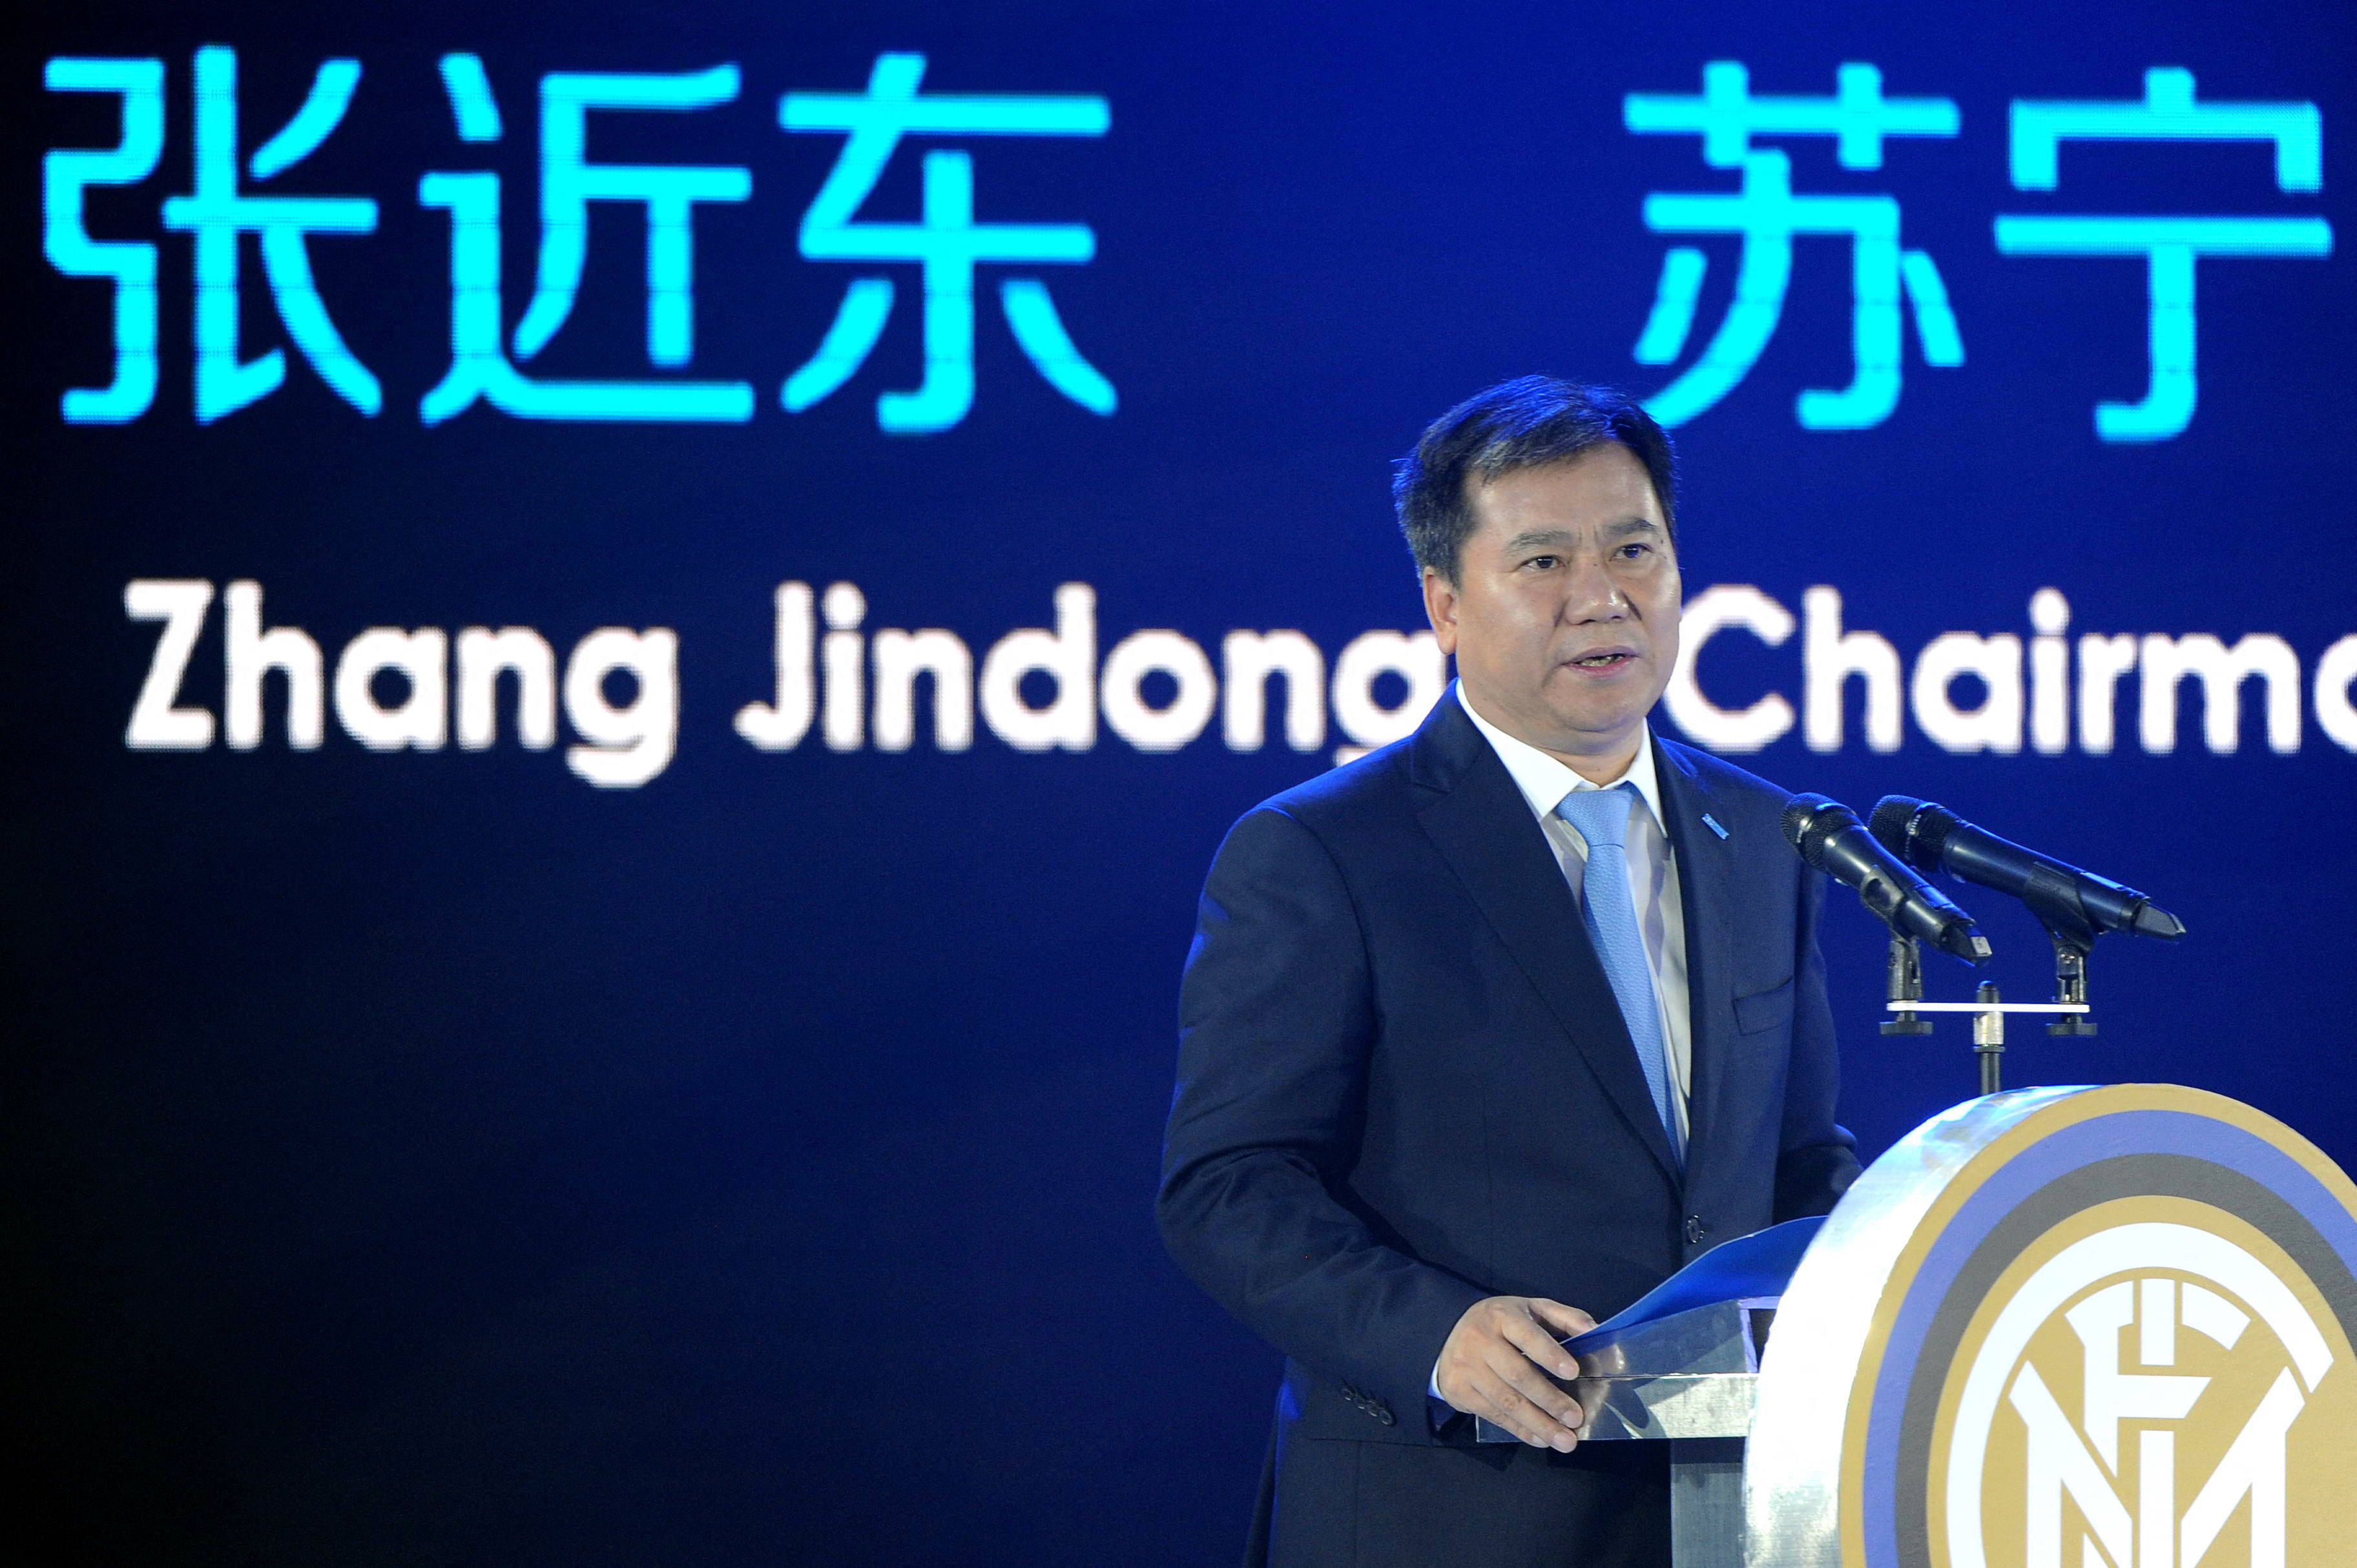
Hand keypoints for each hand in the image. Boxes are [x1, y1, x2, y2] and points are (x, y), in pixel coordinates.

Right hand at [1433, 1295, 1594, 1449]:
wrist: (1448, 1333)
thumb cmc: (1503, 1323)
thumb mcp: (1531, 1309)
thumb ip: (1565, 1318)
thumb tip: (1595, 1331)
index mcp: (1502, 1316)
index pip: (1527, 1335)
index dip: (1549, 1354)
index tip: (1573, 1372)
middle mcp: (1479, 1340)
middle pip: (1517, 1375)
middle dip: (1549, 1399)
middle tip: (1576, 1418)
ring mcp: (1465, 1367)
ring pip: (1506, 1401)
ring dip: (1539, 1424)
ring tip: (1565, 1440)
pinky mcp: (1458, 1391)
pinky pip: (1493, 1415)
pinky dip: (1520, 1430)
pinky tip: (1540, 1439)